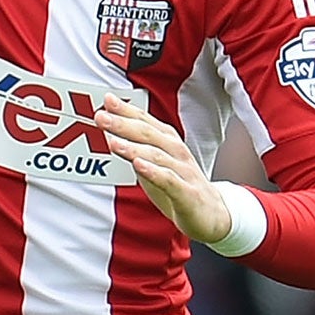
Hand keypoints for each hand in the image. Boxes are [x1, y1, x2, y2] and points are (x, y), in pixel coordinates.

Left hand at [97, 94, 231, 243]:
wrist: (214, 215)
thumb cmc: (179, 186)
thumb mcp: (154, 163)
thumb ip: (135, 146)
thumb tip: (110, 128)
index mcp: (169, 142)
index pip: (146, 122)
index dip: (127, 110)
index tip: (106, 99)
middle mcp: (177, 153)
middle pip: (149, 134)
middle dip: (124, 124)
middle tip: (101, 117)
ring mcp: (184, 173)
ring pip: (158, 156)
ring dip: (134, 147)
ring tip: (112, 141)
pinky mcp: (188, 194)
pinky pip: (170, 181)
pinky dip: (154, 172)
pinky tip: (138, 165)